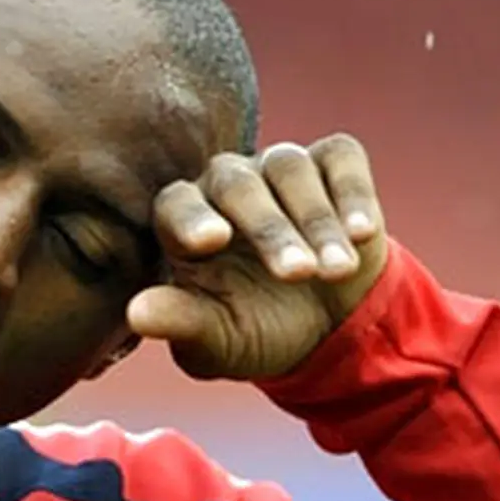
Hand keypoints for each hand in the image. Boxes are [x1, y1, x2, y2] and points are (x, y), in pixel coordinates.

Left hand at [127, 134, 388, 379]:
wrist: (331, 327)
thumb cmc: (258, 331)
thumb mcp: (219, 342)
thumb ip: (180, 323)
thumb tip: (137, 313)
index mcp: (184, 223)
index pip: (175, 204)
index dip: (191, 219)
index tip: (211, 241)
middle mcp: (227, 184)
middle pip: (236, 185)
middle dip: (270, 231)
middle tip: (297, 276)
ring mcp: (279, 168)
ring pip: (289, 168)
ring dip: (315, 221)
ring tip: (335, 272)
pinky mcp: (332, 163)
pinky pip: (340, 159)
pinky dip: (353, 194)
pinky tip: (362, 234)